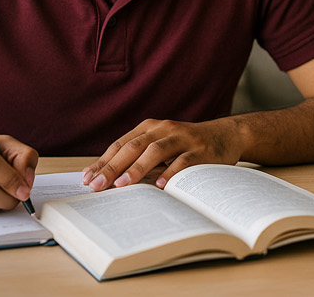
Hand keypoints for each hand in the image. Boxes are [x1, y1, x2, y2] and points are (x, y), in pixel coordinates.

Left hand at [82, 118, 244, 190]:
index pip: (120, 145)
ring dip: (137, 168)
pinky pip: (184, 161)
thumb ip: (139, 158)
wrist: (226, 134)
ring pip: (155, 151)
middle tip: (97, 185)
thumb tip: (109, 179)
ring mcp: (183, 138)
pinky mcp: (202, 150)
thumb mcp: (161, 146)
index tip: (87, 178)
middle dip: (113, 166)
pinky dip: (171, 172)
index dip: (103, 161)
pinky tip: (161, 185)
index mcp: (149, 128)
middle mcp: (163, 129)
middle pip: (133, 147)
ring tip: (122, 185)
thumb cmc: (186, 145)